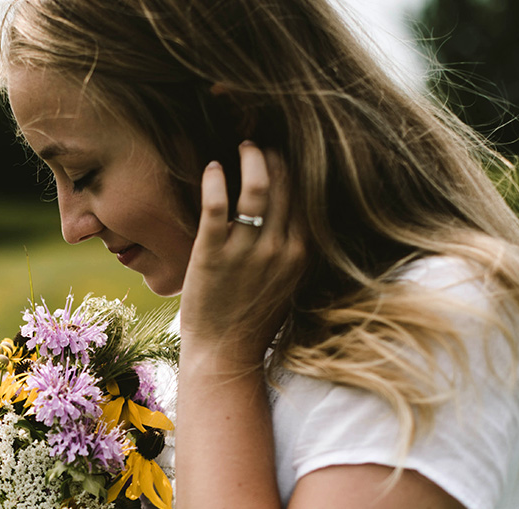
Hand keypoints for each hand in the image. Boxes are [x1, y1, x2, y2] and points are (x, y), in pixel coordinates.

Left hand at [179, 142, 306, 366]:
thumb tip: (296, 217)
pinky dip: (215, 180)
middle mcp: (279, 249)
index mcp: (301, 253)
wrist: (225, 354)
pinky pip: (217, 205)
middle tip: (262, 143)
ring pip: (257, 187)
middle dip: (276, 156)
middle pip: (286, 185)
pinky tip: (211, 168)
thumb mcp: (287, 283)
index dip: (297, 168)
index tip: (287, 152)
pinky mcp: (212, 255)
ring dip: (251, 158)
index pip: (307, 196)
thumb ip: (293, 249)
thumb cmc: (252, 319)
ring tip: (242, 147)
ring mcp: (246, 252)